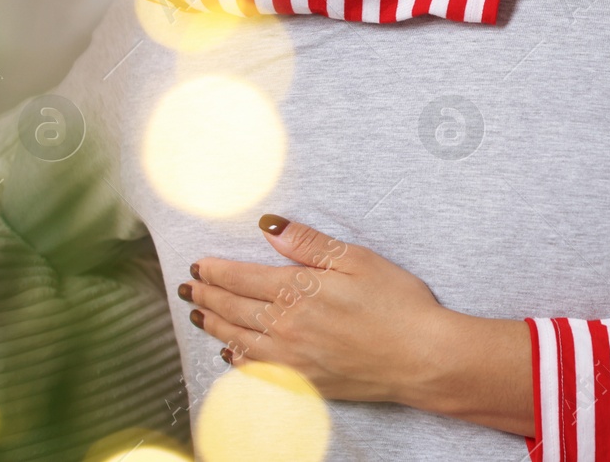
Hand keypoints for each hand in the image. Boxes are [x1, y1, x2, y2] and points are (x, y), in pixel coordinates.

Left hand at [183, 215, 439, 403]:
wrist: (421, 358)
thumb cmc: (397, 304)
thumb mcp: (357, 260)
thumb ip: (310, 244)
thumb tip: (270, 227)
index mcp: (299, 291)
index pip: (243, 278)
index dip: (217, 270)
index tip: (199, 264)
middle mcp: (286, 327)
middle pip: (234, 308)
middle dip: (208, 294)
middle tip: (189, 286)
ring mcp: (291, 359)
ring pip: (238, 339)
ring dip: (214, 324)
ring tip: (198, 313)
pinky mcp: (302, 382)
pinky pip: (256, 370)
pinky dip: (236, 359)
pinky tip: (230, 352)